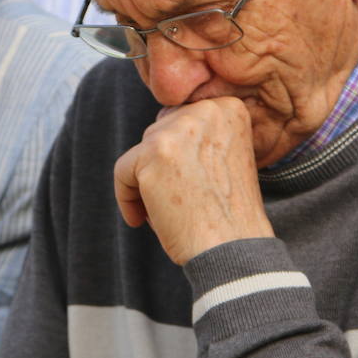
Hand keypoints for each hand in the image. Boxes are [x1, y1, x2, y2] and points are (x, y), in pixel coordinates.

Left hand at [113, 98, 273, 264]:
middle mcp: (205, 111)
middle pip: (158, 132)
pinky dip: (127, 198)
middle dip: (159, 169)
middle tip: (177, 201)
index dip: (177, 157)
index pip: (181, 120)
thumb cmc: (229, 215)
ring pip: (140, 153)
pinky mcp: (153, 154)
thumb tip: (158, 132)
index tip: (187, 184)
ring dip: (145, 184)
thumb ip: (199, 137)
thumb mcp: (227, 159)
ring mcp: (178, 130)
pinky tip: (143, 220)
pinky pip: (123, 172)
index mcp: (229, 108)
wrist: (235, 249)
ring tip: (167, 212)